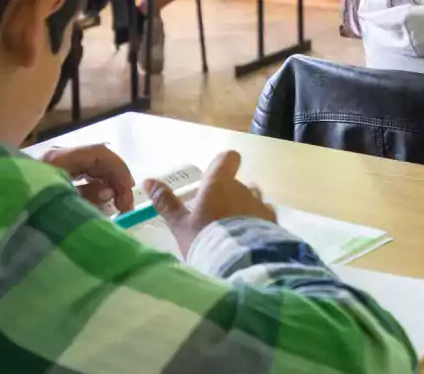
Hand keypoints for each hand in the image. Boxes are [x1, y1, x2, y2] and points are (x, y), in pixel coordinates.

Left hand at [41, 144, 134, 213]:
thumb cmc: (27, 208)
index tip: (127, 194)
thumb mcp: (62, 204)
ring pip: (91, 166)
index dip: (119, 170)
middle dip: (116, 179)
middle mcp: (58, 156)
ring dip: (108, 183)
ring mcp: (54, 163)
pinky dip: (95, 186)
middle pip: (98, 158)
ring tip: (115, 207)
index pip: (100, 154)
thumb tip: (109, 191)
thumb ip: (88, 196)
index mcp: (59, 159)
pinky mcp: (51, 173)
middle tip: (124, 207)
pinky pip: (81, 174)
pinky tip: (100, 202)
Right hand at [144, 150, 275, 256]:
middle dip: (230, 196)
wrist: (241, 265)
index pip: (228, 159)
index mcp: (219, 184)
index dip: (223, 165)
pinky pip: (266, 218)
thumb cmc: (205, 240)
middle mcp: (243, 189)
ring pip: (254, 200)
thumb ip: (166, 202)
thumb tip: (148, 181)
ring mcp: (261, 206)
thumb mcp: (180, 225)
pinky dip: (259, 225)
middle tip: (217, 220)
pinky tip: (251, 243)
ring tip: (235, 233)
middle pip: (238, 184)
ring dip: (246, 210)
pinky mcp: (274, 224)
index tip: (215, 178)